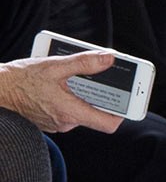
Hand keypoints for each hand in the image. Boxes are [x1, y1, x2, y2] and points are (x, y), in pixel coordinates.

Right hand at [0, 51, 124, 134]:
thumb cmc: (20, 80)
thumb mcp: (54, 66)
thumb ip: (84, 63)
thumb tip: (110, 58)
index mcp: (70, 112)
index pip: (108, 124)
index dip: (122, 112)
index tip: (129, 99)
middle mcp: (65, 122)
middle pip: (95, 112)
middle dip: (101, 94)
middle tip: (102, 75)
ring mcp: (57, 123)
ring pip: (81, 109)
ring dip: (83, 93)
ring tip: (76, 76)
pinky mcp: (50, 119)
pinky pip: (68, 109)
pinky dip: (70, 96)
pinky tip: (62, 83)